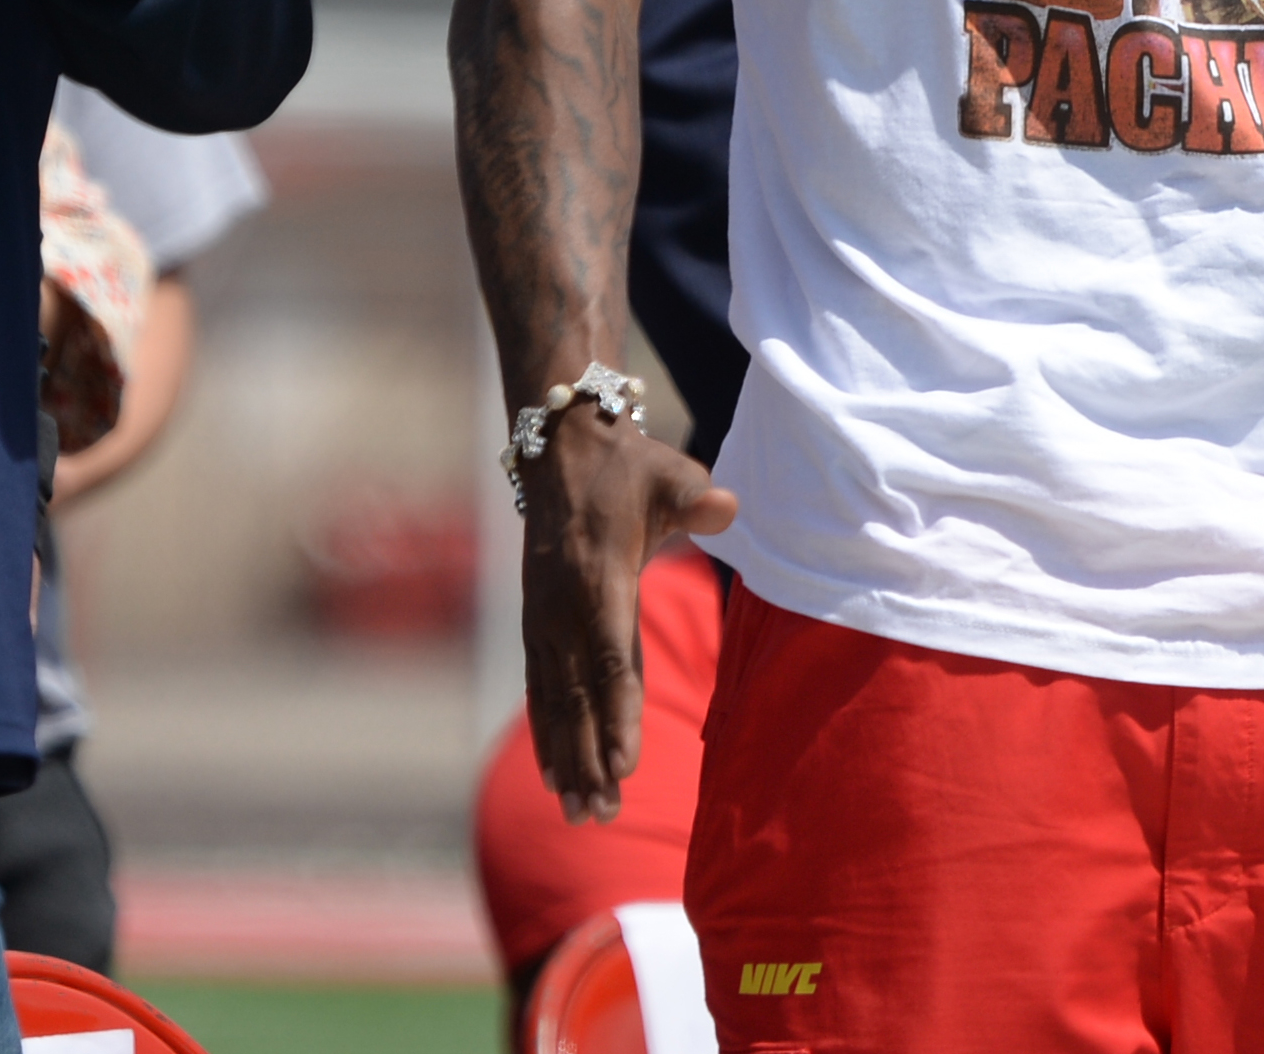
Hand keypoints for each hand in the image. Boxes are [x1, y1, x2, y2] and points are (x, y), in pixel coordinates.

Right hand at [519, 405, 738, 822]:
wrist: (560, 449)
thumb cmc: (627, 468)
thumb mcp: (666, 472)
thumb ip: (695, 495)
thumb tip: (728, 505)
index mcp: (599, 580)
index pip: (613, 659)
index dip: (618, 714)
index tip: (625, 765)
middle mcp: (563, 610)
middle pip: (580, 697)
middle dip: (591, 758)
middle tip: (604, 814)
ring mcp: (544, 621)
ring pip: (556, 704)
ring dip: (568, 760)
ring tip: (582, 813)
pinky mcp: (535, 625)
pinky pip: (539, 690)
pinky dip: (546, 734)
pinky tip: (555, 777)